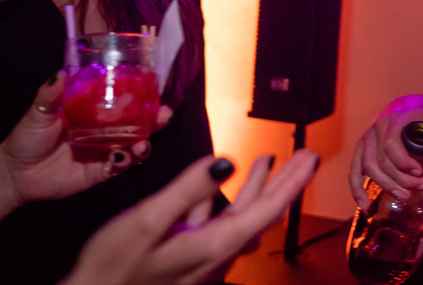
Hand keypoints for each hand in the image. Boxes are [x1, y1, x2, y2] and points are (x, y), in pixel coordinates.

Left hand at [0, 73, 171, 237]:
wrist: (16, 174)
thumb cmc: (27, 138)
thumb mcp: (38, 113)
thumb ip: (50, 95)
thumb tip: (60, 73)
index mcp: (94, 110)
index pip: (124, 98)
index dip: (142, 93)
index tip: (156, 87)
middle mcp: (105, 128)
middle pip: (138, 121)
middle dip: (155, 118)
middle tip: (163, 115)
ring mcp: (105, 149)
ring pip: (135, 143)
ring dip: (144, 142)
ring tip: (142, 144)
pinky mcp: (101, 170)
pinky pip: (121, 165)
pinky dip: (125, 161)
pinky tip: (121, 157)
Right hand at [63, 150, 319, 284]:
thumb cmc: (111, 268)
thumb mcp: (147, 221)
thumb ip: (188, 189)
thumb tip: (225, 161)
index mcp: (212, 245)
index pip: (266, 210)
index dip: (291, 182)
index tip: (311, 158)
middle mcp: (216, 256)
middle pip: (262, 214)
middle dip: (286, 182)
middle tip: (306, 156)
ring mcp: (204, 261)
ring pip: (243, 219)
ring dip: (260, 187)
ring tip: (271, 159)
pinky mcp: (189, 261)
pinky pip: (220, 225)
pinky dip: (231, 200)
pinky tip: (225, 184)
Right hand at [350, 94, 422, 204]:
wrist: (408, 106)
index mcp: (395, 118)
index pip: (391, 143)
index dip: (404, 162)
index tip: (420, 172)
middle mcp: (377, 127)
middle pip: (381, 160)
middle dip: (401, 179)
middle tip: (422, 186)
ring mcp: (367, 137)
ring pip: (368, 167)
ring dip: (386, 185)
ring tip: (405, 195)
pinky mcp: (361, 148)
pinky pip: (354, 170)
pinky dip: (357, 189)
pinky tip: (364, 205)